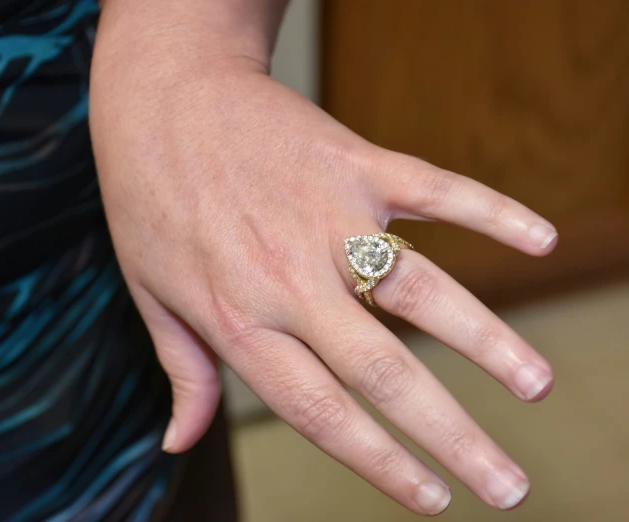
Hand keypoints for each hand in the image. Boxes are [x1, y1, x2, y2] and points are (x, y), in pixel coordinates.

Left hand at [89, 7, 555, 514]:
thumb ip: (181, 369)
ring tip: (537, 385)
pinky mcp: (356, 164)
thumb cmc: (148, 197)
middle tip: (508, 484)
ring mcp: (329, 218)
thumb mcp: (148, 291)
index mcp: (240, 321)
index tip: (431, 500)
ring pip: (421, 290)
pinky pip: (434, 192)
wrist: (161, 95)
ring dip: (486, 340)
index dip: (380, 463)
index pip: (321, 413)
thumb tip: (178, 442)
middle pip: (384, 372)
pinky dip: (489, 212)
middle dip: (452, 435)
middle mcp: (291, 280)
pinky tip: (537, 239)